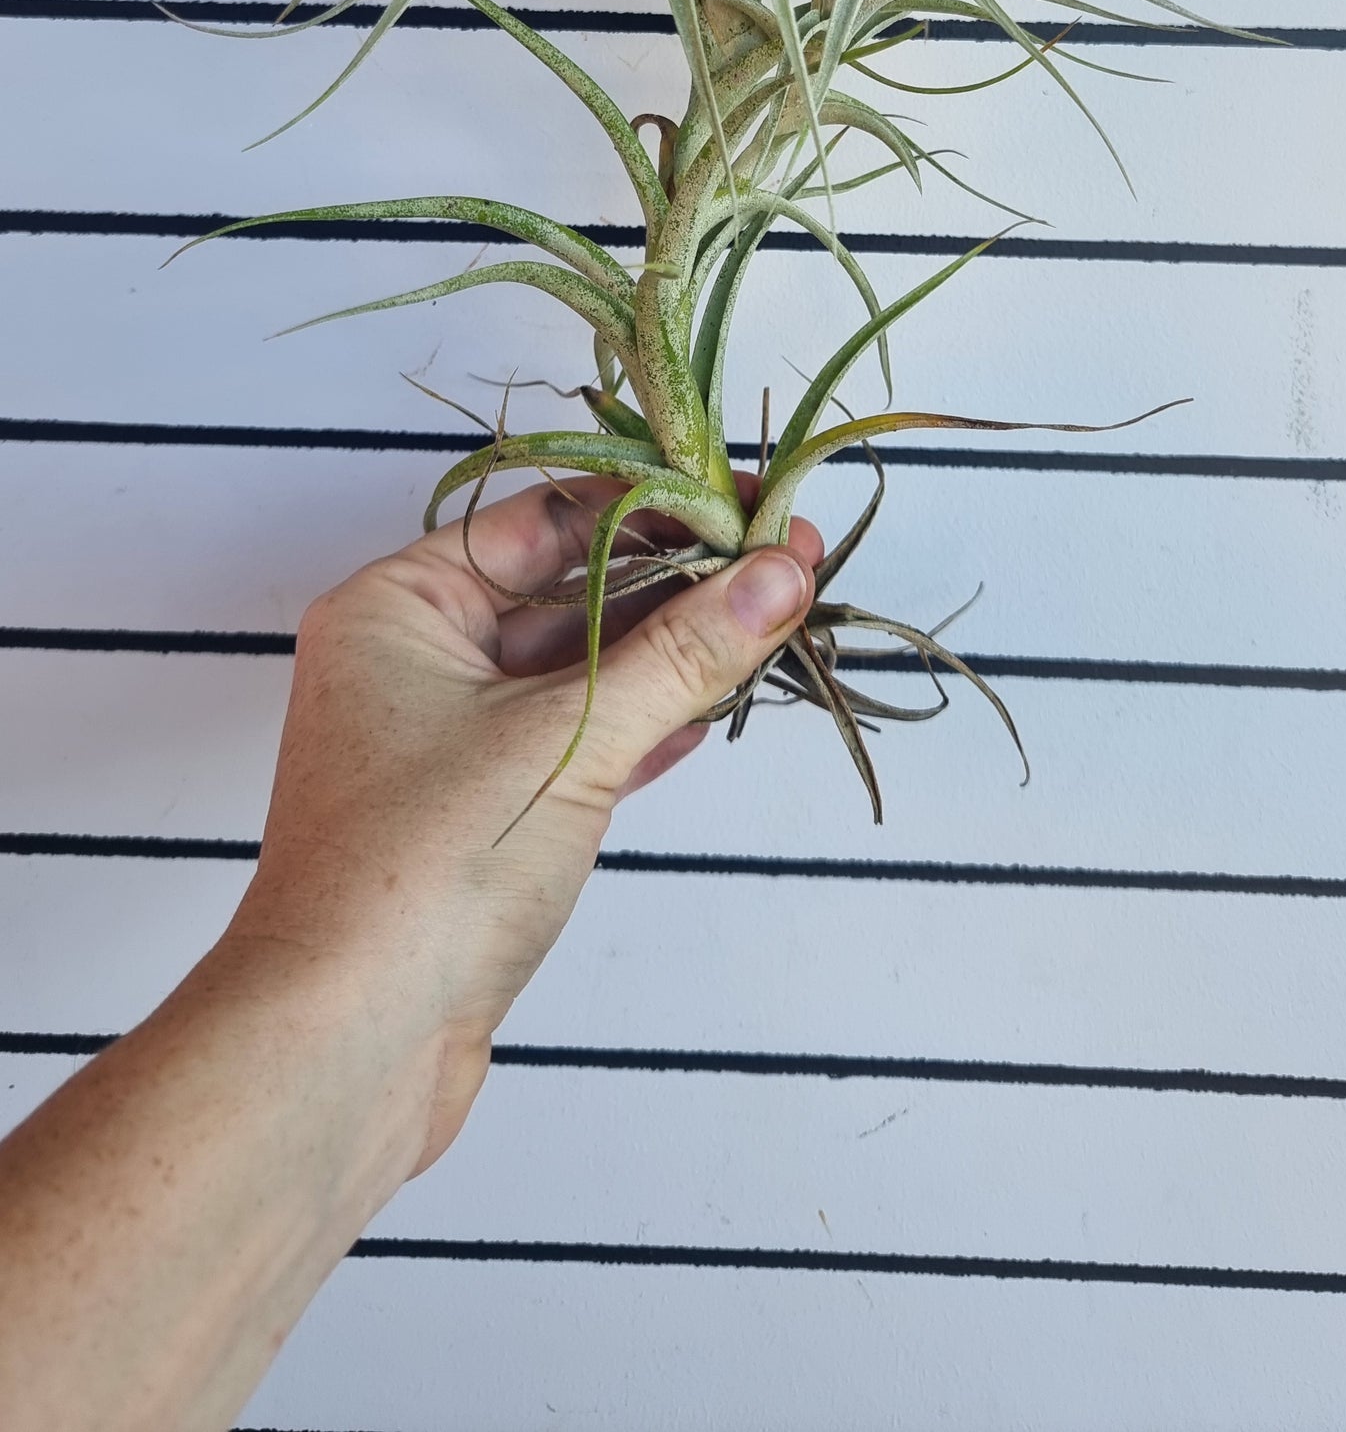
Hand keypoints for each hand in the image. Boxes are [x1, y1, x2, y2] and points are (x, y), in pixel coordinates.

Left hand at [225, 474, 820, 1172]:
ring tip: (780, 621)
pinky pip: (575, 744)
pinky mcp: (476, 819)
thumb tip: (781, 572)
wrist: (343, 1050)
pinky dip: (643, 726)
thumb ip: (684, 652)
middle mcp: (411, 660)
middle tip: (794, 559)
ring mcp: (442, 744)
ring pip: (579, 671)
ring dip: (674, 653)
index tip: (758, 502)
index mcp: (399, 606)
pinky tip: (713, 710)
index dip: (661, 506)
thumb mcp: (572, 740)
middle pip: (570, 589)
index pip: (550, 519)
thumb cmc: (422, 872)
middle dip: (682, 578)